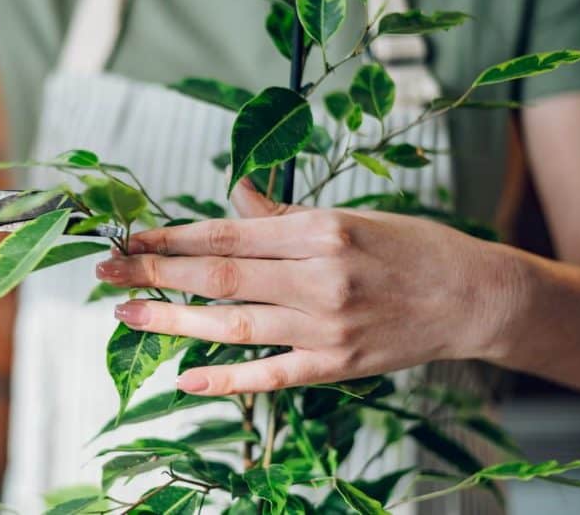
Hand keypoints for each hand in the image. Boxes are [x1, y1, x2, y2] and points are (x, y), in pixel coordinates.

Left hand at [95, 179, 526, 395]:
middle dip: (154, 271)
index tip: (129, 237)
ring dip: (172, 320)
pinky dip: (225, 379)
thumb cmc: (409, 246)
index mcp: (319, 232)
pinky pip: (269, 376)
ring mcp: (325, 329)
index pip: (226, 235)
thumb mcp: (348, 215)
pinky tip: (184, 378)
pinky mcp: (335, 366)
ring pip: (231, 325)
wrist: (473, 297)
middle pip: (217, 277)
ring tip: (125, 314)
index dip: (171, 236)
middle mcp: (318, 279)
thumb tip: (231, 200)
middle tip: (105, 270)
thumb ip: (283, 215)